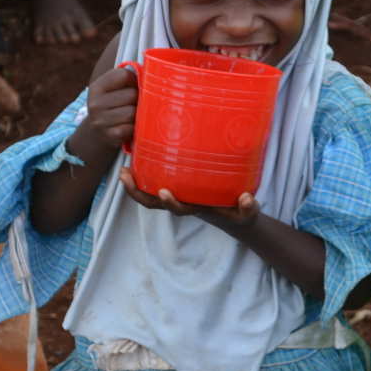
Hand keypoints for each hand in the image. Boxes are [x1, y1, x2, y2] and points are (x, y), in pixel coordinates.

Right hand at [83, 66, 137, 149]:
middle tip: (136, 103)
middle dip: (139, 98)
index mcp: (96, 87)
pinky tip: (131, 127)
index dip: (135, 80)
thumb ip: (127, 79)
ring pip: (133, 112)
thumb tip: (150, 75)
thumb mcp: (112, 90)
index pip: (124, 75)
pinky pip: (132, 127)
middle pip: (131, 94)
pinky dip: (135, 127)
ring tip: (135, 115)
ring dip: (138, 114)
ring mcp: (101, 121)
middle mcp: (95, 104)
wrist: (97, 134)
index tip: (135, 86)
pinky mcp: (111, 135)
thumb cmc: (112, 106)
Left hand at [118, 167, 260, 227]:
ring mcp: (177, 195)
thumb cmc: (238, 211)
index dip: (170, 202)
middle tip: (125, 176)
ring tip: (122, 169)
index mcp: (196, 208)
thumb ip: (248, 207)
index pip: (179, 209)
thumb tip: (248, 199)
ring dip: (134, 184)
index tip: (165, 192)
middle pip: (154, 203)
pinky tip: (136, 156)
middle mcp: (182, 203)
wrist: (233, 213)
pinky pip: (154, 182)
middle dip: (138, 192)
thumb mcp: (246, 212)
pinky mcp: (176, 184)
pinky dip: (143, 174)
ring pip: (149, 194)